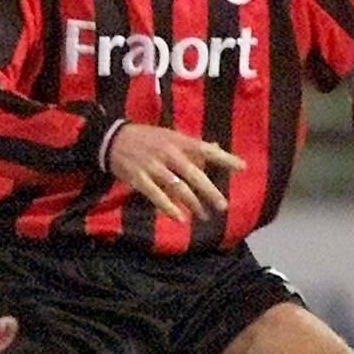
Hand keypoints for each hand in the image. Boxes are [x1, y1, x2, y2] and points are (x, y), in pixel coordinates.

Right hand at [104, 123, 244, 222]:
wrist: (111, 139)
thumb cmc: (145, 138)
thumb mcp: (170, 136)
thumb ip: (191, 145)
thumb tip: (215, 148)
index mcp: (178, 141)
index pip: (205, 150)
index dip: (224, 158)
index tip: (242, 168)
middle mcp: (168, 154)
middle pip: (193, 174)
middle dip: (209, 191)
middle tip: (222, 206)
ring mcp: (152, 167)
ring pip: (177, 188)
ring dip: (192, 203)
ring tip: (203, 215)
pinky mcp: (138, 179)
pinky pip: (156, 196)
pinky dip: (168, 207)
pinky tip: (179, 217)